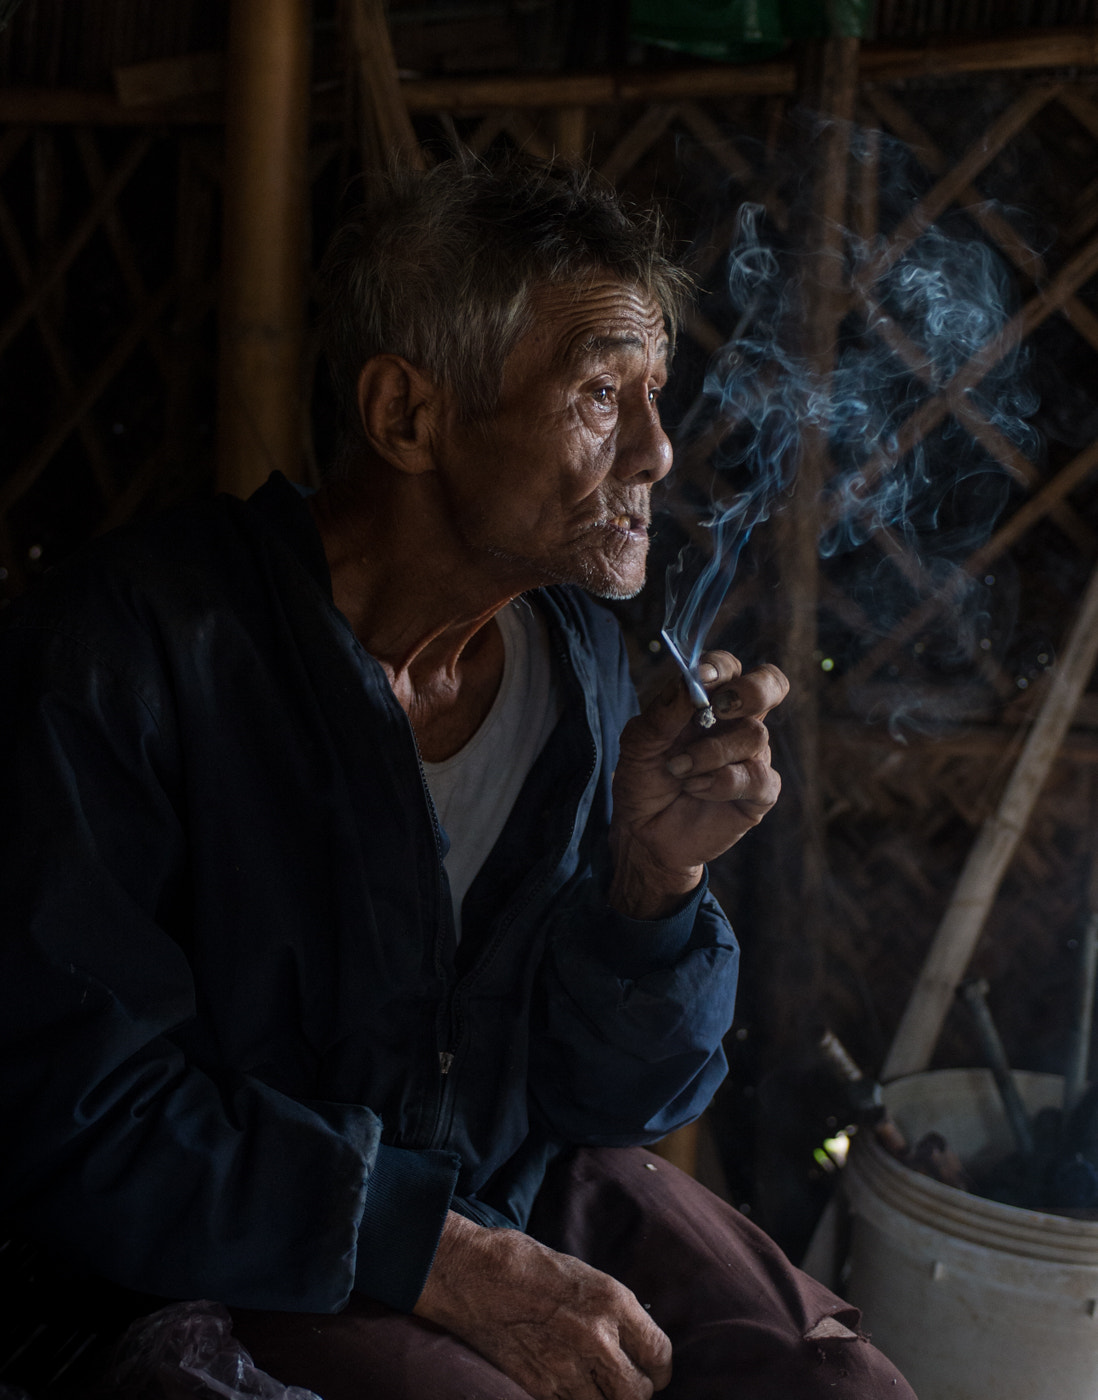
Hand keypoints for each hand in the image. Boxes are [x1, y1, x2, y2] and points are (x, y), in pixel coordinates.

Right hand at [413, 1212, 671, 1399]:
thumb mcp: (584, 1276)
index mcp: (612, 1301)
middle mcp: (596, 1337)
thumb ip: (612, 1313)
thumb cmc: (528, 1266)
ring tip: (597, 1388)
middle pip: (638, 1393)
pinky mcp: (539, 1387)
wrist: (474, 1274)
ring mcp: (566, 1366)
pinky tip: (570, 1390)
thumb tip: (634, 1342)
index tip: (653, 1371)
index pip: (659, 1353)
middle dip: (637, 1392)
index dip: (659, 1368)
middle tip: (627, 1385)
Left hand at [609, 651, 787, 918]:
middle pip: (770, 684)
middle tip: (719, 709)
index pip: (729, 667)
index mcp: (708, 702)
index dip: (721, 667)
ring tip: (678, 770)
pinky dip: (722, 783)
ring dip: (710, 753)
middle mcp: (735, 723)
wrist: (644, 833)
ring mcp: (751, 756)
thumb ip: (665, 710)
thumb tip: (690, 682)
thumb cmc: (643, 780)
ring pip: (754, 735)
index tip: (701, 679)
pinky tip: (695, 790)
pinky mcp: (759, 792)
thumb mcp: (639, 742)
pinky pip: (758, 777)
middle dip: (751, 690)